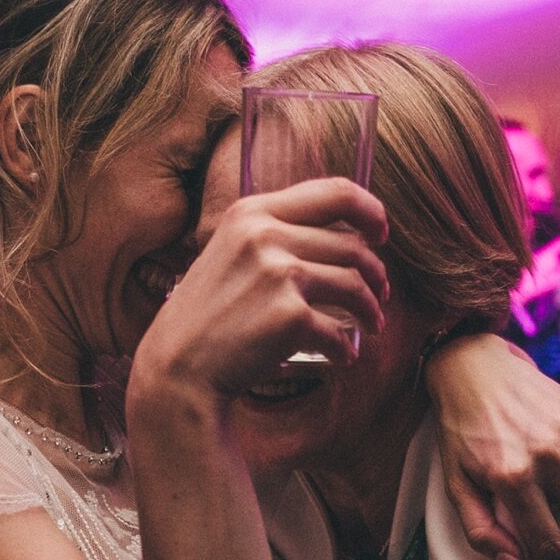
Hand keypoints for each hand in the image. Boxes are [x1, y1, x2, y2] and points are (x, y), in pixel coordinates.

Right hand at [131, 177, 389, 405]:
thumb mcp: (231, 253)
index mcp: (252, 212)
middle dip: (375, 273)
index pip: (335, 192)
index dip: (371, 211)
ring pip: (355, 284)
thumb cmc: (209, 317)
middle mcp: (264, 235)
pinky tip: (341, 357)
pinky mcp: (289, 316)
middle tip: (379, 296)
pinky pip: (339, 331)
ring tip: (371, 326)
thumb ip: (275, 235)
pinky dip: (345, 348)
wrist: (178, 368)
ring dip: (371, 309)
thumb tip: (346, 235)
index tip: (380, 235)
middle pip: (353, 245)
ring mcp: (277, 274)